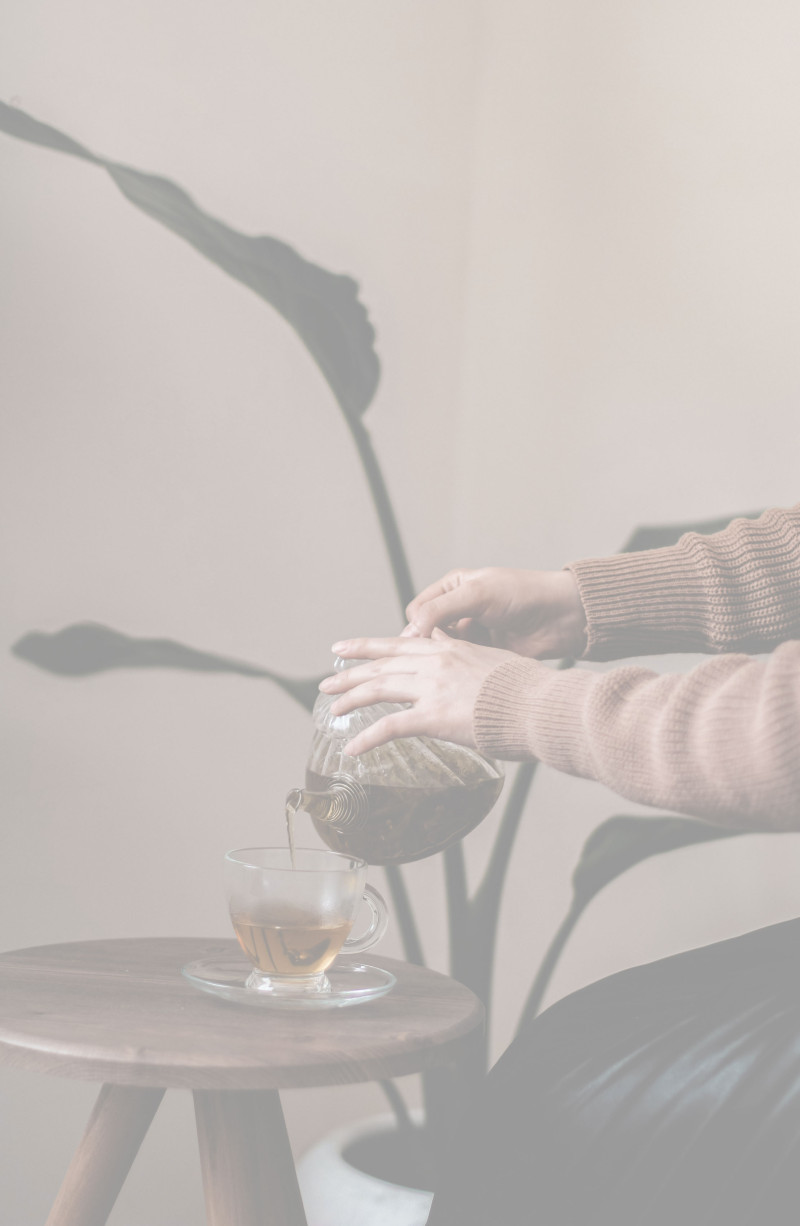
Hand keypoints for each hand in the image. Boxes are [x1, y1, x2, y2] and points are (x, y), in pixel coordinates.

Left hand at [319, 631, 517, 754]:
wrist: (540, 704)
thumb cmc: (527, 688)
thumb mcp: (493, 659)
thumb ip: (467, 657)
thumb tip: (456, 655)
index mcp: (449, 648)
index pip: (398, 642)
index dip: (368, 645)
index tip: (345, 647)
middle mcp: (435, 663)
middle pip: (381, 663)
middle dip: (349, 672)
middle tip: (326, 680)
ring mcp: (432, 688)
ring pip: (378, 688)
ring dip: (350, 699)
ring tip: (332, 709)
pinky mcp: (434, 717)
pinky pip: (390, 728)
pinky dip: (367, 739)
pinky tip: (352, 749)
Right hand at [403, 567, 586, 658]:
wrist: (561, 618)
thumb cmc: (524, 594)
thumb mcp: (477, 594)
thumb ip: (440, 609)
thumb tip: (411, 630)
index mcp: (453, 588)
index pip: (418, 610)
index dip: (416, 626)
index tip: (422, 641)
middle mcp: (459, 610)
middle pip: (427, 634)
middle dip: (427, 646)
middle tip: (431, 659)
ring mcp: (472, 634)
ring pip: (443, 653)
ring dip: (444, 660)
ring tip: (450, 668)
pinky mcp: (483, 655)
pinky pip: (461, 666)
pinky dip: (460, 671)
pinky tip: (464, 674)